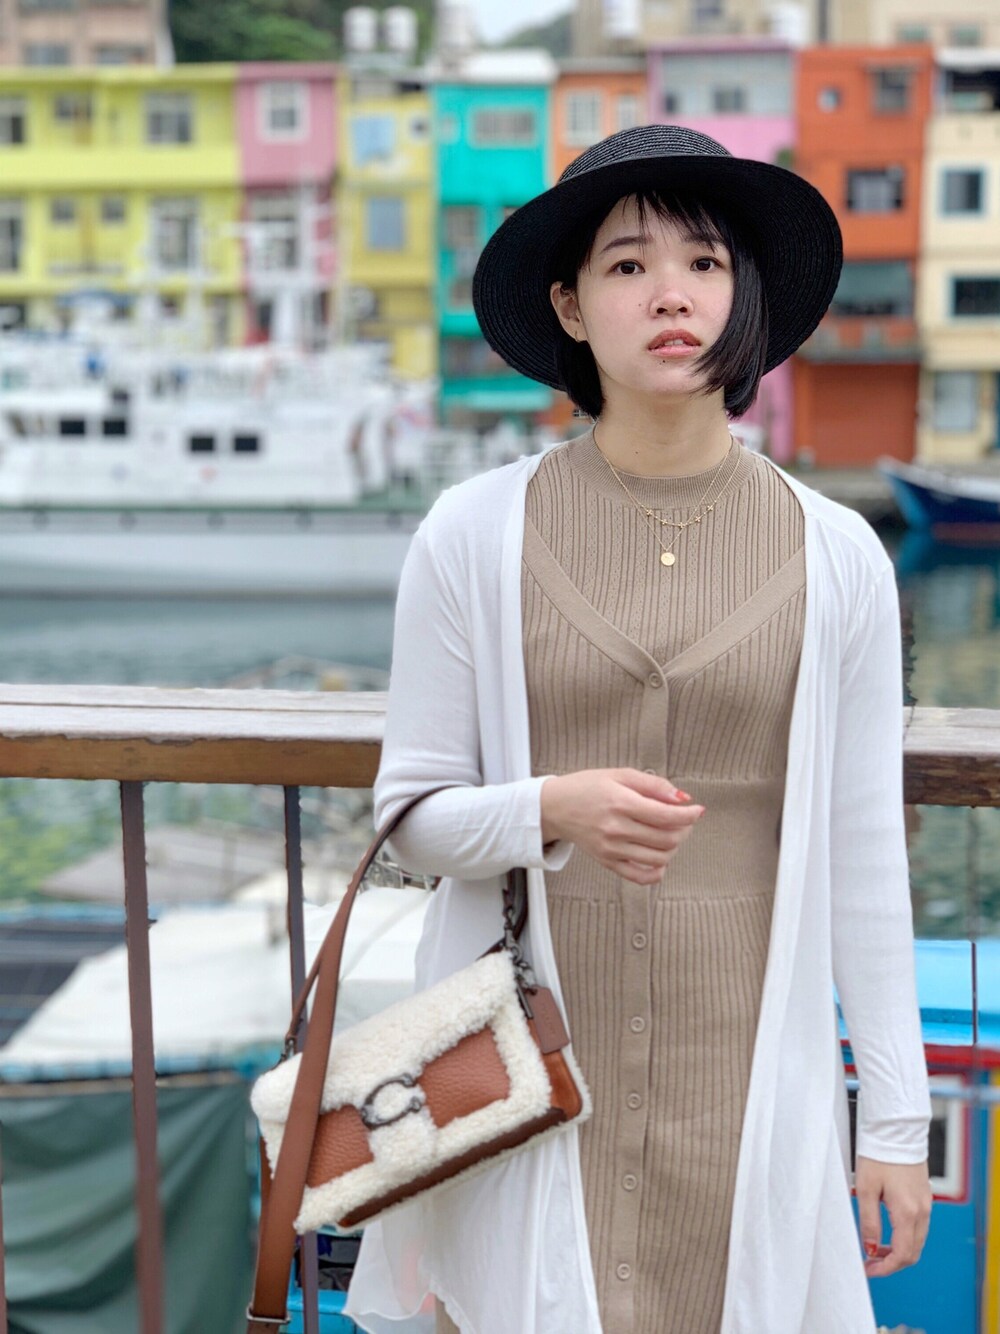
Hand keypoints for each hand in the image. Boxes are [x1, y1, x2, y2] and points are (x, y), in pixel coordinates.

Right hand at [540, 768, 703, 886]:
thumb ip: (653, 785)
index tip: (698, 810)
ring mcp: (612, 849)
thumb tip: (682, 798)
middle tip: (684, 820)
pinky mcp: (608, 862)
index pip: (667, 816)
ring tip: (671, 834)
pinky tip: (660, 859)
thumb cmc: (587, 787)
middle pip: (667, 838)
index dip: (689, 814)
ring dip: (674, 847)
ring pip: (659, 858)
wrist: (556, 807)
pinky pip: (640, 876)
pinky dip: (657, 871)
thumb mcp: (619, 775)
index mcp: (620, 802)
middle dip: (684, 829)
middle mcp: (616, 828)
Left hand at [855, 1155, 931, 1276]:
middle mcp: (922, 1211)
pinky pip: (918, 1227)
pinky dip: (904, 1236)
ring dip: (898, 1250)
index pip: (903, 1255)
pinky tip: (887, 1231)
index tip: (868, 1270)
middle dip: (891, 1262)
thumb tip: (871, 1248)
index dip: (885, 1267)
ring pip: (916, 1240)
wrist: (896, 1130)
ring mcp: (926, 1204)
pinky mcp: (924, 1196)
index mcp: (908, 1212)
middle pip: (912, 1252)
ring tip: (874, 1248)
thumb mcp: (866, 1189)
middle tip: (870, 1262)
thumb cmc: (878, 1155)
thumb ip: (869, 1222)